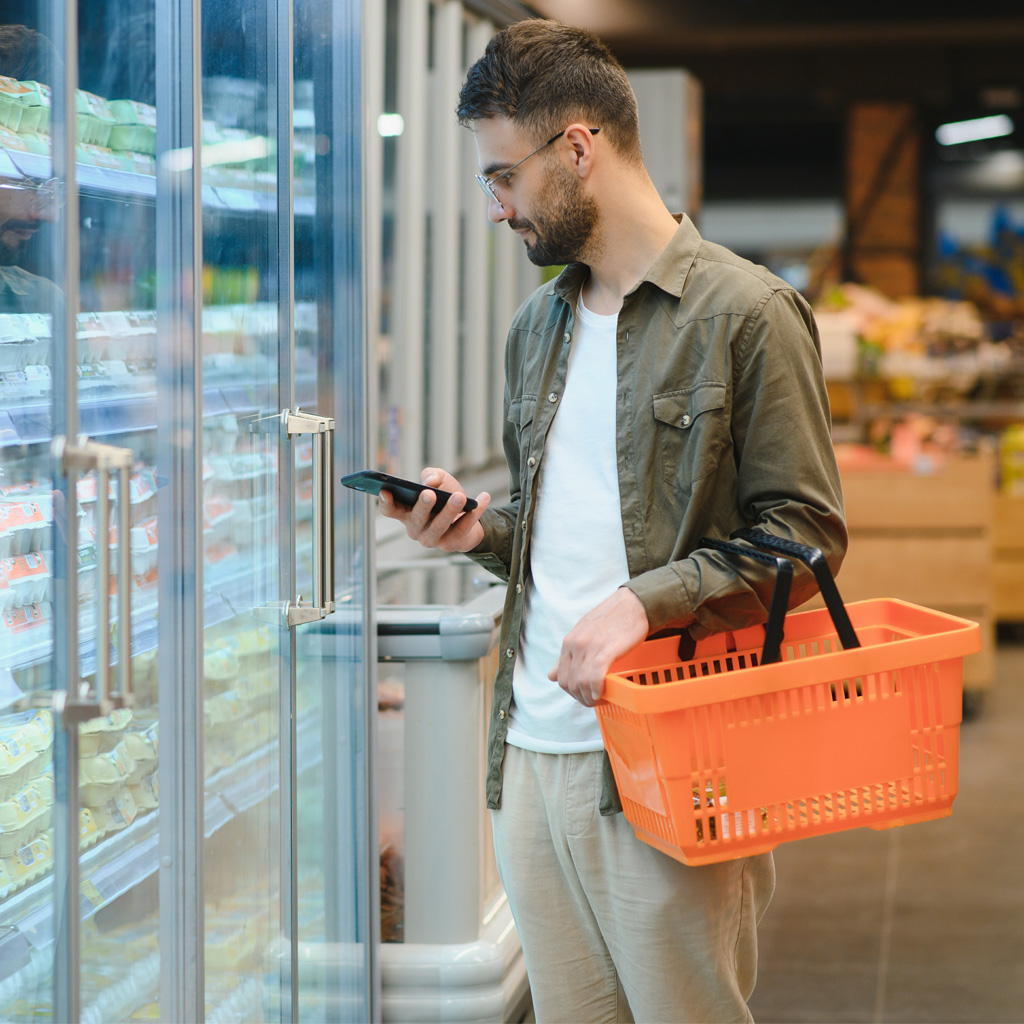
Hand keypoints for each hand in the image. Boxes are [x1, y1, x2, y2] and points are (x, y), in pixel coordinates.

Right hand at [377, 466, 489, 553]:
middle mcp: (415, 528)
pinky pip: (462, 529)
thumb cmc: (446, 496)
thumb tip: (430, 481)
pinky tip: (482, 499)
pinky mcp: (450, 545)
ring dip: (449, 511)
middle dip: (422, 506)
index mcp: (406, 512)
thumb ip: (432, 474)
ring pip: (439, 526)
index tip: (386, 491)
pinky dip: (474, 514)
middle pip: (416, 519)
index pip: (390, 510)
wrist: (469, 516)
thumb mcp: (439, 480)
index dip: (385, 502)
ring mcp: (432, 539)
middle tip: (429, 493)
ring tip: (459, 497)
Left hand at [549, 587, 649, 706]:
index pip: (561, 678)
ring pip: (581, 683)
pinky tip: (602, 694)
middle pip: (570, 683)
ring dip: (590, 698)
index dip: (572, 693)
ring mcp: (590, 647)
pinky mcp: (606, 649)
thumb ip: (567, 656)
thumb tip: (550, 676)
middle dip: (581, 698)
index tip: (585, 696)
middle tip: (595, 702)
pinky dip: (597, 690)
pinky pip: (595, 676)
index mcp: (568, 642)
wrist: (632, 604)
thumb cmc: (610, 620)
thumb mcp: (583, 634)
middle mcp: (575, 645)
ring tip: (601, 700)